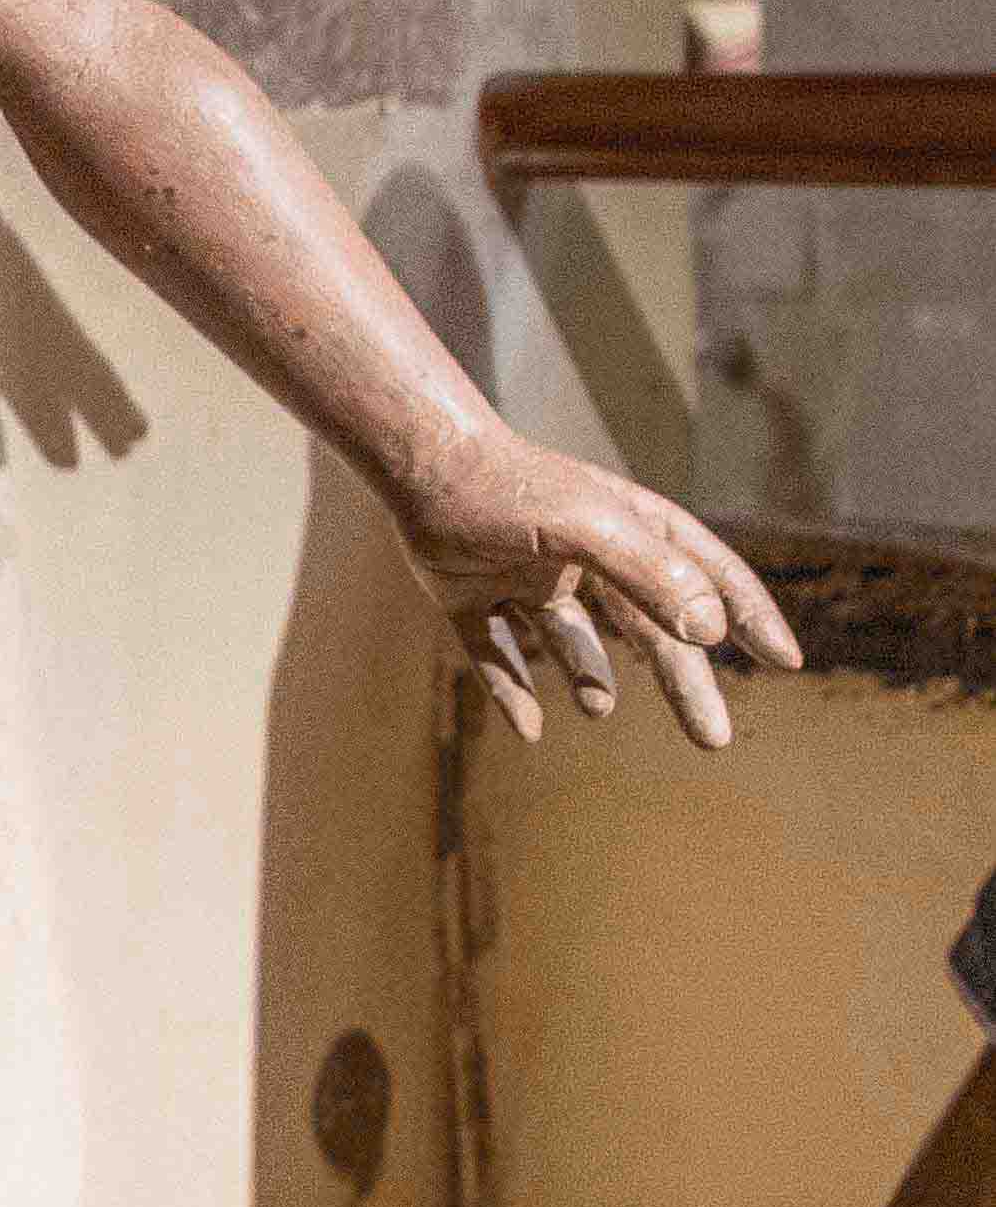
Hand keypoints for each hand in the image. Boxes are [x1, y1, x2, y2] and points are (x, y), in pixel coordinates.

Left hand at [396, 428, 798, 750]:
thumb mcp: (591, 529)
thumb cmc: (512, 491)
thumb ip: (650, 574)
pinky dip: (514, 691)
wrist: (421, 467)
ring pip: (572, 642)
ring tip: (598, 708)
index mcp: (628, 531)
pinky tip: (530, 728)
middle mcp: (584, 556)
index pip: (706, 577)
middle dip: (684, 682)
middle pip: (648, 629)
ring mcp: (526, 577)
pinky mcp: (471, 597)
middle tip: (715, 738)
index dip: (748, 616)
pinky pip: (498, 654)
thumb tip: (711, 631)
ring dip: (590, 678)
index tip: (784, 659)